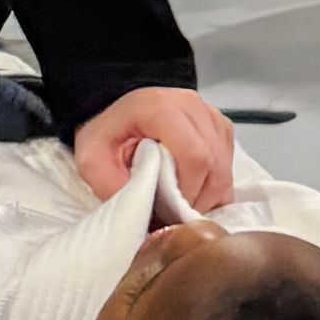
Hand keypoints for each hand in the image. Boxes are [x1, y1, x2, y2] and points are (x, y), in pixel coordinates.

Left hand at [74, 87, 235, 212]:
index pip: (195, 155)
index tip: (173, 210)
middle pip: (215, 162)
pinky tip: (194, 187)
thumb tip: (144, 216)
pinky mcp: (217, 123)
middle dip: (201, 197)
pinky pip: (228, 159)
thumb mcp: (92, 162)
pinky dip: (216, 181)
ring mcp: (208, 112)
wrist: (114, 117)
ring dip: (211, 191)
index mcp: (159, 108)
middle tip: (178, 213)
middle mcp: (190, 104)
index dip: (189, 191)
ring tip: (183, 201)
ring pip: (225, 163)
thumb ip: (114, 187)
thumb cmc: (104, 137)